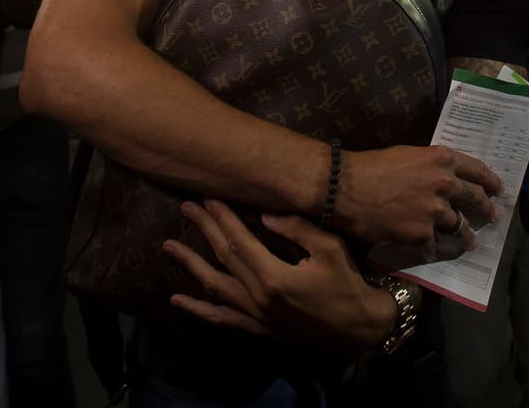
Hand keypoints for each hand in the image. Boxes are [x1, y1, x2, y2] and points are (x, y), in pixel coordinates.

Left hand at [165, 199, 394, 349]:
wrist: (358, 326)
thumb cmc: (347, 283)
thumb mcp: (330, 249)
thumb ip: (297, 229)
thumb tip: (266, 215)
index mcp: (274, 278)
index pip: (240, 241)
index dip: (223, 218)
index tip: (209, 199)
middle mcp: (257, 298)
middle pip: (224, 258)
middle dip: (205, 229)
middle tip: (188, 207)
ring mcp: (255, 316)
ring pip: (214, 287)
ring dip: (191, 265)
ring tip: (169, 247)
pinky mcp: (258, 328)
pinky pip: (221, 319)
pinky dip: (198, 310)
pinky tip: (178, 300)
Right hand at [336, 144, 502, 259]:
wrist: (346, 188)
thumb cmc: (373, 166)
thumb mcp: (410, 156)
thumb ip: (433, 166)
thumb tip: (446, 177)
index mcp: (443, 160)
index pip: (478, 169)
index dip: (491, 181)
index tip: (499, 190)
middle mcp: (445, 183)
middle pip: (476, 199)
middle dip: (487, 210)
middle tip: (493, 217)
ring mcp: (435, 210)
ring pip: (459, 226)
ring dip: (465, 236)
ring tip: (469, 242)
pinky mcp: (421, 233)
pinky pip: (433, 244)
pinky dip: (431, 249)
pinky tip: (429, 251)